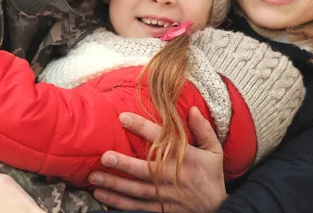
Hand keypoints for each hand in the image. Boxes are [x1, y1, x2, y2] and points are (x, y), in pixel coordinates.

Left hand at [88, 106, 227, 212]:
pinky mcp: (160, 209)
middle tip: (104, 156)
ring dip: (115, 184)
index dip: (142, 128)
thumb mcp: (214, 151)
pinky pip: (136, 206)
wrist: (217, 208)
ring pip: (136, 190)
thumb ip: (203, 129)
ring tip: (94, 176)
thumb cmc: (212, 176)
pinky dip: (118, 202)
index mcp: (186, 159)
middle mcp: (173, 177)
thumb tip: (192, 109)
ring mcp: (165, 195)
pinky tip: (101, 194)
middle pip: (145, 170)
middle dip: (124, 164)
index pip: (162, 140)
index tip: (123, 117)